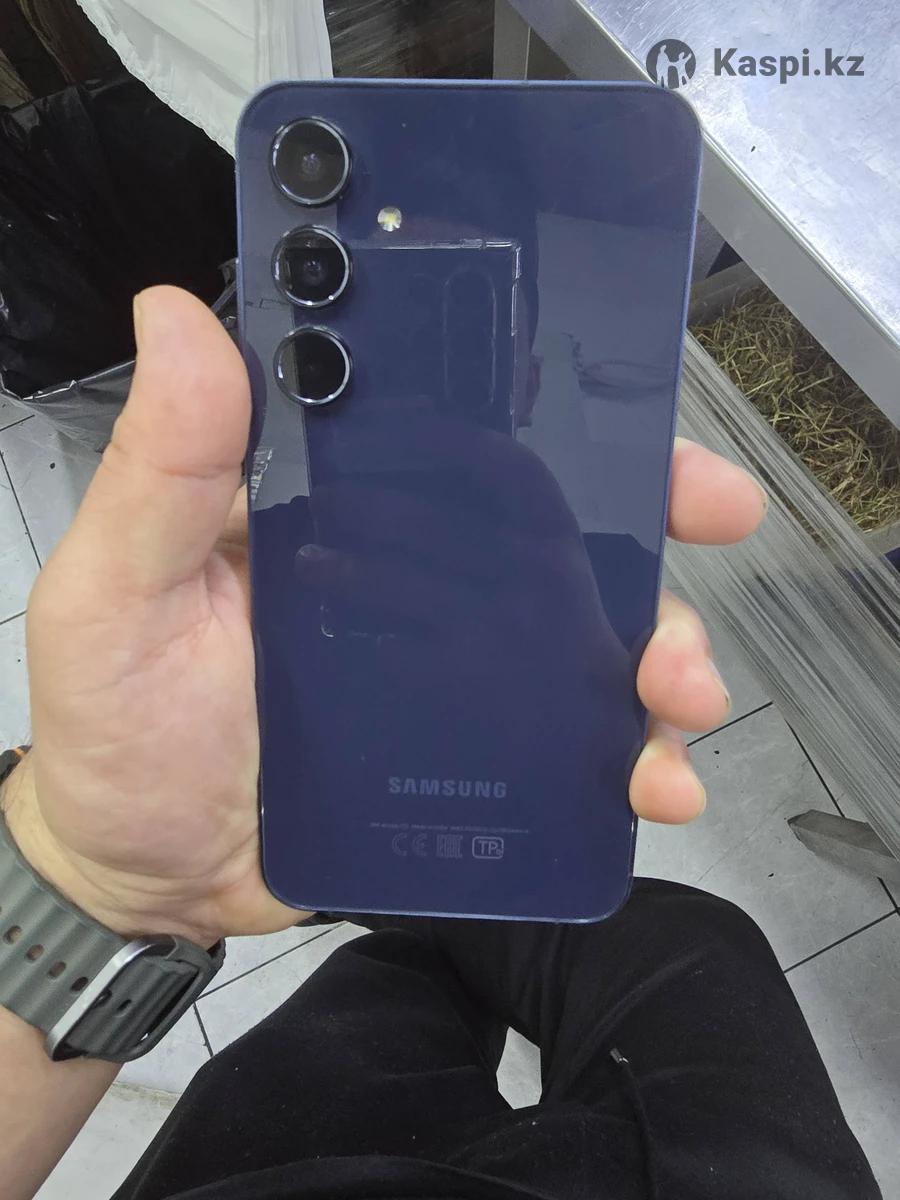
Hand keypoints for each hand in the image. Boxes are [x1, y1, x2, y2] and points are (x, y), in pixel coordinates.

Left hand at [1, 288, 764, 944]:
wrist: (141, 876)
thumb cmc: (117, 726)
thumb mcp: (114, 592)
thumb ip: (158, 469)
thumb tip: (178, 317)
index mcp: (340, 513)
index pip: (459, 439)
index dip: (548, 411)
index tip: (628, 407)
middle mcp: (413, 579)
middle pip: (557, 531)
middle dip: (650, 521)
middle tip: (713, 518)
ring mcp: (453, 672)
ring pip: (588, 638)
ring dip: (661, 648)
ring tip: (681, 695)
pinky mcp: (474, 757)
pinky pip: (573, 750)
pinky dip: (630, 761)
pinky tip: (652, 783)